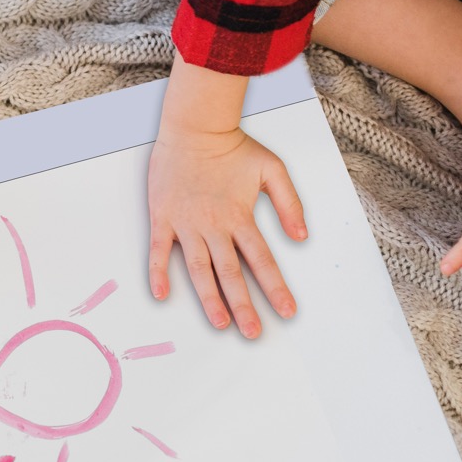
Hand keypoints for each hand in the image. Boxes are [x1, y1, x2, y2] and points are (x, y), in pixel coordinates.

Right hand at [149, 124, 306, 337]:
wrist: (194, 128)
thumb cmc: (232, 147)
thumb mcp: (272, 170)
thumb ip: (289, 204)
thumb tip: (302, 236)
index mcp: (241, 217)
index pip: (262, 261)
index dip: (275, 289)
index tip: (286, 312)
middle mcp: (214, 226)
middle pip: (231, 274)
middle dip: (244, 306)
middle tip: (253, 332)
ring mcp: (187, 224)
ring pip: (199, 269)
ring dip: (209, 298)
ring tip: (219, 322)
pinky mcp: (163, 218)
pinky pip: (159, 251)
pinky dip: (158, 273)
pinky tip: (161, 294)